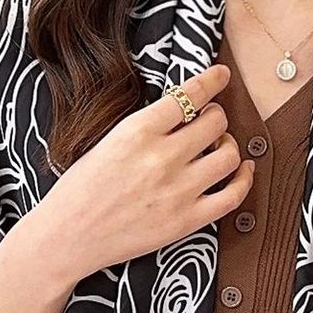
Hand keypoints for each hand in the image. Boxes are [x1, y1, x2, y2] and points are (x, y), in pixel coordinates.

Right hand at [36, 61, 253, 277]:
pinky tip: (241, 171)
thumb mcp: (107, 142)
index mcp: (137, 132)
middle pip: (215, 122)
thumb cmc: (80, 189)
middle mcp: (162, 158)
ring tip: (218, 147)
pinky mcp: (187, 221)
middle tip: (209, 121)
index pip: (189, 95)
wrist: (67, 237)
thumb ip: (146, 127)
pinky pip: (233, 195)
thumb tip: (184, 111)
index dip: (212, 81)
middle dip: (215, 116)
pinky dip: (244, 179)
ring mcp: (178, 191)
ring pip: (229, 155)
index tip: (221, 75)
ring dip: (229, 145)